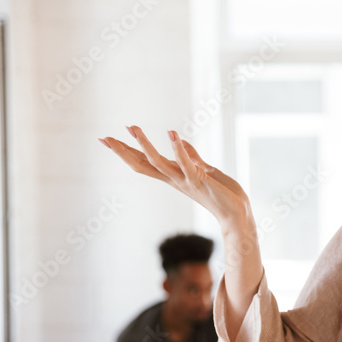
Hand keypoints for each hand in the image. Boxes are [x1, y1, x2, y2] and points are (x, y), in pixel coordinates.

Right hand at [99, 126, 252, 227]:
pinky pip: (186, 164)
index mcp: (174, 176)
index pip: (145, 162)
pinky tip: (172, 134)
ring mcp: (185, 181)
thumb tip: (180, 141)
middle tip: (104, 138)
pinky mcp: (199, 181)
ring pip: (158, 163)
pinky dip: (179, 150)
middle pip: (142, 164)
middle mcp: (175, 180)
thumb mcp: (204, 170)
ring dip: (145, 145)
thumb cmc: (222, 194)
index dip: (127, 151)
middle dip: (123, 151)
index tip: (107, 139)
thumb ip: (192, 156)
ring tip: (134, 128)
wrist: (237, 214)